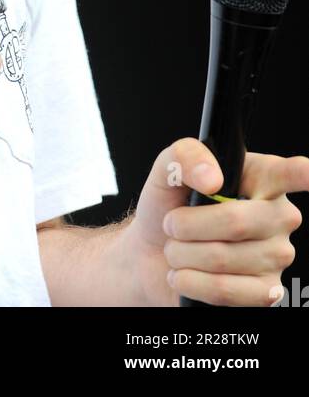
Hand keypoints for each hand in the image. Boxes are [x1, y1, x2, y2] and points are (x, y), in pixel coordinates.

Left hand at [120, 137, 307, 305]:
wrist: (154, 254)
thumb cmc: (169, 207)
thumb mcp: (168, 171)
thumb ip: (185, 156)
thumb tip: (213, 179)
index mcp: (261, 178)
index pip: (291, 173)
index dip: (302, 172)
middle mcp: (277, 216)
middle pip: (235, 221)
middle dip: (187, 225)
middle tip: (173, 224)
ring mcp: (277, 256)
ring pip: (223, 258)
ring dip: (183, 255)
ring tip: (177, 249)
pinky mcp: (267, 292)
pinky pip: (226, 290)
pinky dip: (192, 282)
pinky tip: (184, 274)